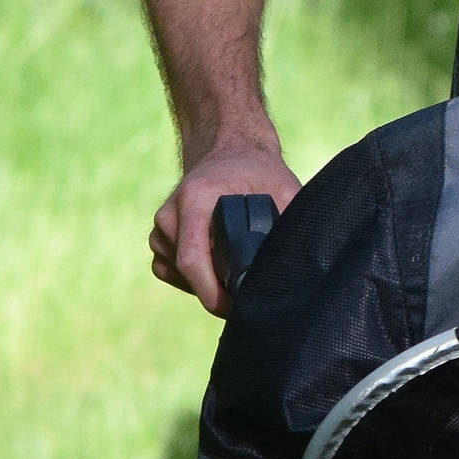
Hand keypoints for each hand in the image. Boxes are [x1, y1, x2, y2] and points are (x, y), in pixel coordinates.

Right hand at [150, 139, 302, 316]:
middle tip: (246, 299)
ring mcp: (161, 226)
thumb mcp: (282, 188)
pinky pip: (167, 270)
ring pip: (176, 273)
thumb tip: (298, 257)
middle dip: (214, 293)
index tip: (235, 307)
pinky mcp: (160, 236)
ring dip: (203, 284)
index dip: (211, 293)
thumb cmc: (257, 171)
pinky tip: (215, 270)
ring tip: (233, 274)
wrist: (229, 151)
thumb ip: (289, 218)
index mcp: (195, 199)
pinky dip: (189, 278)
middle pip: (184, 271)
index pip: (192, 259)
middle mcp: (170, 213)